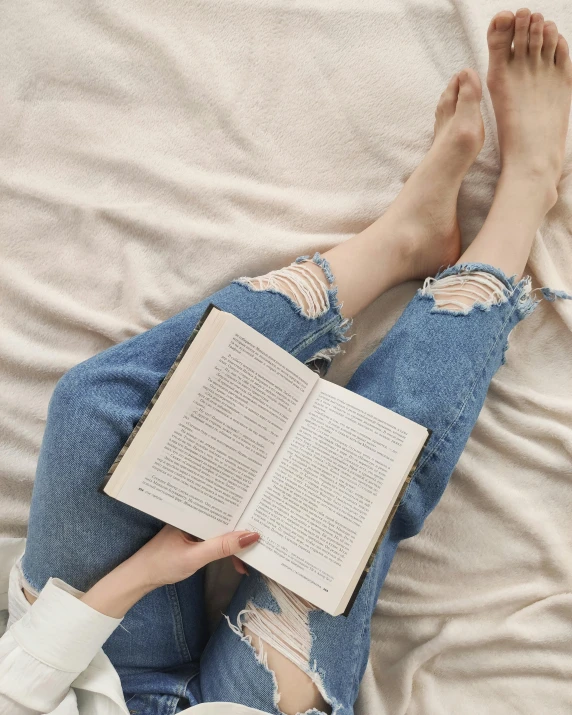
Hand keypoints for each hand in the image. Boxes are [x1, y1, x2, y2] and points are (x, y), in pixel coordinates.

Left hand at [81, 525, 258, 617]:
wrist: (139, 579)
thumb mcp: (195, 557)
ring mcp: (195, 528)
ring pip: (222, 530)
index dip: (243, 512)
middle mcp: (195, 516)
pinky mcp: (194, 539)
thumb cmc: (162, 564)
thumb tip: (251, 536)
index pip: (223, 507)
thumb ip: (222, 547)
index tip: (262, 517)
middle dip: (243, 529)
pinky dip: (227, 549)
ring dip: (236, 543)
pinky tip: (237, 561)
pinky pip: (216, 540)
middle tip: (264, 537)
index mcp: (193, 512)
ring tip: (252, 556)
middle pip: (225, 518)